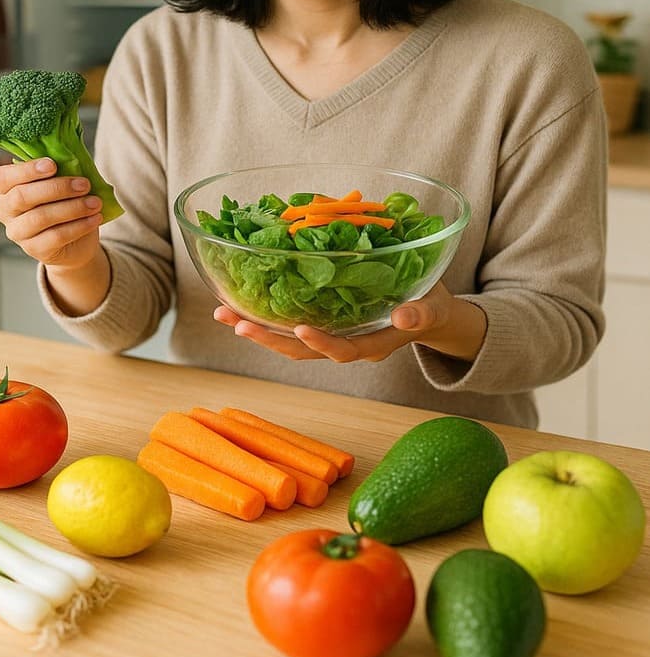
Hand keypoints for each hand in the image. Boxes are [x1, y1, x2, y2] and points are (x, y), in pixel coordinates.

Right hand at [0, 156, 103, 270]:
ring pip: (40, 217)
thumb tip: (71, 154)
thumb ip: (60, 168)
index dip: (26, 170)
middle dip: (56, 188)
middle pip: (22, 197)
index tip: (53, 165)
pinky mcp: (34, 250)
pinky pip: (56, 236)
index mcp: (7, 189)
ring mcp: (18, 233)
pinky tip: (94, 218)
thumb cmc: (65, 203)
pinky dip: (79, 226)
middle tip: (84, 184)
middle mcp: (6, 211)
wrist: (75, 242)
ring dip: (72, 207)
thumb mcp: (61, 182)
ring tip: (95, 202)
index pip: (3, 177)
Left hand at [213, 281, 485, 363]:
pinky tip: (238, 305)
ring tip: (224, 315)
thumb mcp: (432, 307)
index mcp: (371, 344)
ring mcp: (331, 337)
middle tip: (238, 324)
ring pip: (289, 342)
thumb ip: (420, 313)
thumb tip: (404, 316)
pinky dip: (264, 318)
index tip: (301, 330)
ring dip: (257, 330)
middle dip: (269, 339)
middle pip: (302, 351)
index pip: (342, 350)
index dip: (322, 343)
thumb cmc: (429, 304)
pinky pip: (289, 327)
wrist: (426, 310)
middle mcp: (346, 346)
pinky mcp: (322, 325)